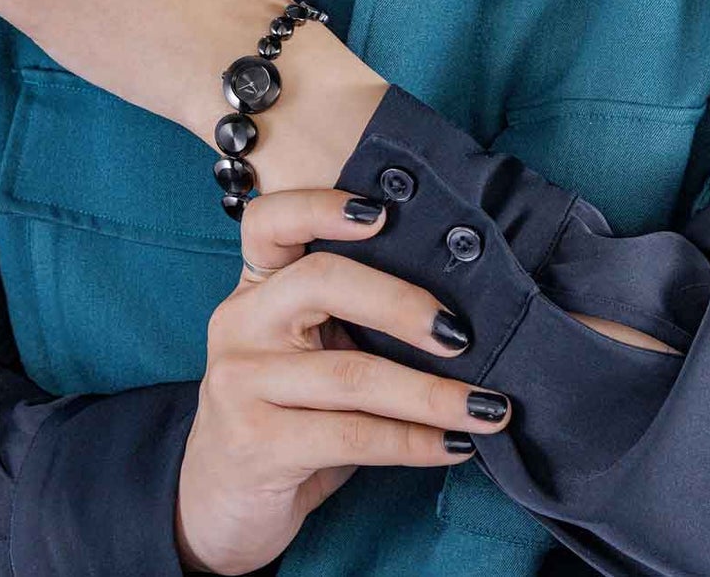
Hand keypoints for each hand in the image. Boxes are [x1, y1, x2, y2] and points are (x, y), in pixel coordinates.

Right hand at [175, 189, 512, 573]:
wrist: (221, 502)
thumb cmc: (286, 415)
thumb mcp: (307, 354)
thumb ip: (354, 319)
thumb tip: (464, 309)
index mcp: (256, 287)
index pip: (271, 221)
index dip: (322, 206)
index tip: (383, 212)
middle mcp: (239, 322)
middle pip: (322, 282)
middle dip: (403, 303)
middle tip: (462, 333)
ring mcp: (240, 382)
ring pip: (352, 373)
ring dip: (433, 393)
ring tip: (489, 407)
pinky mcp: (255, 443)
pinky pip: (353, 434)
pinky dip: (415, 441)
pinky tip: (455, 446)